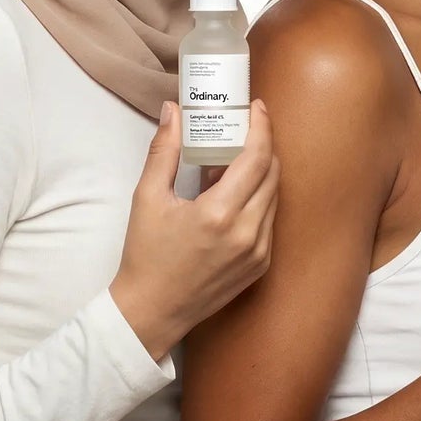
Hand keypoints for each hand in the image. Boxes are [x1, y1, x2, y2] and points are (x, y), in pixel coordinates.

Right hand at [110, 100, 279, 361]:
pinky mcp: (261, 265)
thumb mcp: (147, 199)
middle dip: (263, 145)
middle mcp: (246, 232)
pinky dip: (261, 199)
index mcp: (219, 213)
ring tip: (237, 161)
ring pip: (275, 195)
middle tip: (245, 129)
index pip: (257, 157)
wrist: (150, 313)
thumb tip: (173, 110)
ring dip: (263, 172)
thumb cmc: (145, 255)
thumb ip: (164, 150)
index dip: (262, 127)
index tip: (257, 107)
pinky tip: (239, 194)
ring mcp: (258, 251)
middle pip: (272, 172)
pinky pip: (271, 219)